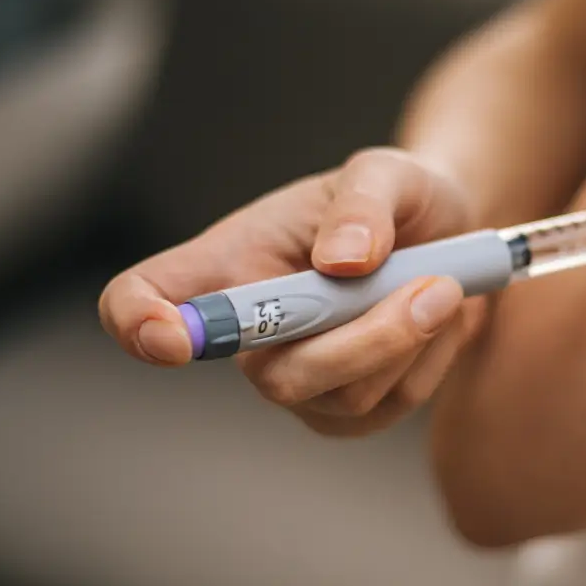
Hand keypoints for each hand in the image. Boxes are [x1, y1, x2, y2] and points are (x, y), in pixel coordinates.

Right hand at [99, 148, 486, 435]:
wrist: (448, 234)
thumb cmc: (396, 198)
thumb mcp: (387, 172)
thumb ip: (363, 202)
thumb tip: (344, 261)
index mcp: (228, 264)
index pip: (139, 299)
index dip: (137, 323)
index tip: (173, 336)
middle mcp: (249, 335)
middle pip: (275, 379)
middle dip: (366, 340)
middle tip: (437, 287)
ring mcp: (295, 381)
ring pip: (347, 398)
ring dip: (413, 340)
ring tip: (443, 285)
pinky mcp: (345, 413)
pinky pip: (391, 407)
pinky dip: (430, 359)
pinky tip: (437, 319)